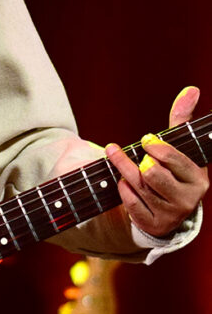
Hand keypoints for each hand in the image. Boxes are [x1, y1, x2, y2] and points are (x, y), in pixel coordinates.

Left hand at [105, 86, 208, 236]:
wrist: (168, 209)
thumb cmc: (173, 170)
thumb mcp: (180, 147)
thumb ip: (182, 119)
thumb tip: (191, 89)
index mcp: (198, 179)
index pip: (174, 159)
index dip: (156, 148)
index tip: (145, 140)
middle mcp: (188, 199)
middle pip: (151, 173)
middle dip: (131, 159)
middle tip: (119, 148)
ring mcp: (171, 214)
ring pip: (138, 187)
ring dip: (123, 170)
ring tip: (115, 158)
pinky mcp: (153, 224)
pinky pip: (130, 203)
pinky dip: (123, 190)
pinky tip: (123, 182)